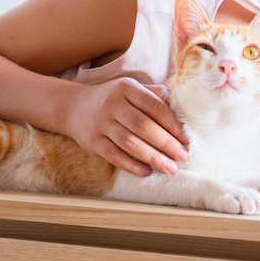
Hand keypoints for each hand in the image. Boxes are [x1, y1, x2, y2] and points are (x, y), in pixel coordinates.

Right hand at [66, 78, 188, 175]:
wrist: (74, 107)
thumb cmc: (113, 99)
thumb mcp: (131, 89)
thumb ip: (153, 94)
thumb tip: (177, 102)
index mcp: (126, 88)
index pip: (154, 106)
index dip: (172, 123)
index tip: (186, 138)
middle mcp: (112, 104)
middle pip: (143, 126)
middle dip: (166, 143)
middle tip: (183, 156)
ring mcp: (101, 124)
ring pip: (130, 143)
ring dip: (153, 157)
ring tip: (171, 168)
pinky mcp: (93, 142)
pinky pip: (114, 156)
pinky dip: (132, 165)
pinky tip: (147, 172)